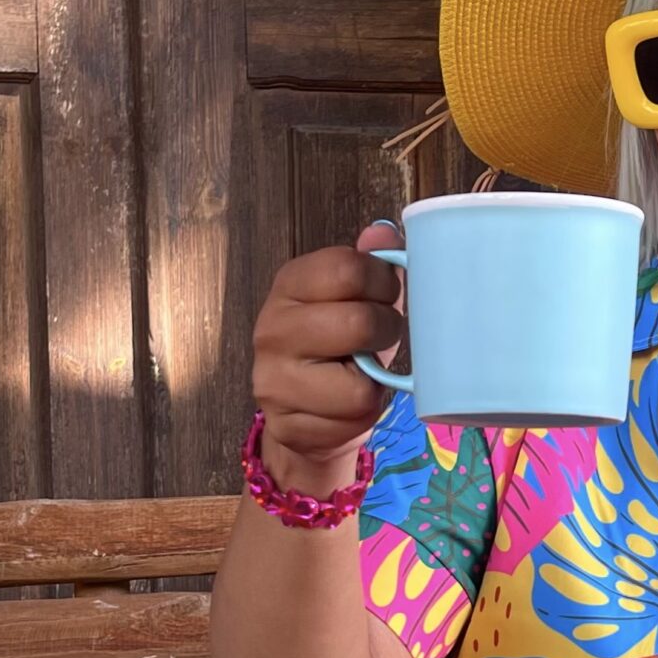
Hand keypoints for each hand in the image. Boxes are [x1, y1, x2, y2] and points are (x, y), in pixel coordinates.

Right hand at [251, 222, 403, 491]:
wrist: (311, 416)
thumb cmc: (344, 349)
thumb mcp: (358, 299)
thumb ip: (371, 265)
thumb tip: (383, 233)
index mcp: (290, 283)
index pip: (348, 267)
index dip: (383, 283)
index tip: (385, 297)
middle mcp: (271, 327)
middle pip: (359, 322)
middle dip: (386, 332)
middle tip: (378, 339)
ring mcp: (273, 379)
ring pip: (360, 381)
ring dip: (376, 380)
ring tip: (362, 374)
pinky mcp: (286, 424)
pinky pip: (353, 418)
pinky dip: (364, 414)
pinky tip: (348, 406)